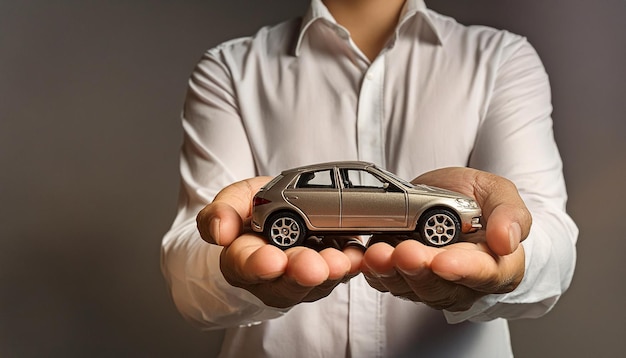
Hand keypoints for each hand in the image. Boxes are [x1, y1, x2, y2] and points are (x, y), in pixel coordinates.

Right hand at [196, 177, 363, 307]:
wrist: (278, 210)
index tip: (272, 260)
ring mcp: (303, 276)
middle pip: (286, 282)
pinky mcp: (329, 268)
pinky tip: (359, 256)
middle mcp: (273, 277)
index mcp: (241, 260)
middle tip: (314, 267)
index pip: (246, 266)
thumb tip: (219, 233)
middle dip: (302, 273)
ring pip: (318, 281)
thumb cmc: (250, 210)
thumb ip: (220, 213)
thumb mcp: (231, 201)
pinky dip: (352, 264)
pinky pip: (342, 271)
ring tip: (342, 261)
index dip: (259, 265)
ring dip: (332, 272)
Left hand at [362, 167, 531, 310]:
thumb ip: (510, 215)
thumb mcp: (499, 193)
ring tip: (378, 253)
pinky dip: (373, 271)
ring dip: (391, 272)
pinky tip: (364, 258)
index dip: (463, 270)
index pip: (484, 275)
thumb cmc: (478, 201)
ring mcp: (431, 284)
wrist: (447, 198)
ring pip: (409, 288)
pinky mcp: (403, 279)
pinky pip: (386, 282)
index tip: (443, 261)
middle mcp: (463, 283)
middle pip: (441, 287)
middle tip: (404, 252)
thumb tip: (507, 241)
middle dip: (419, 270)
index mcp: (497, 266)